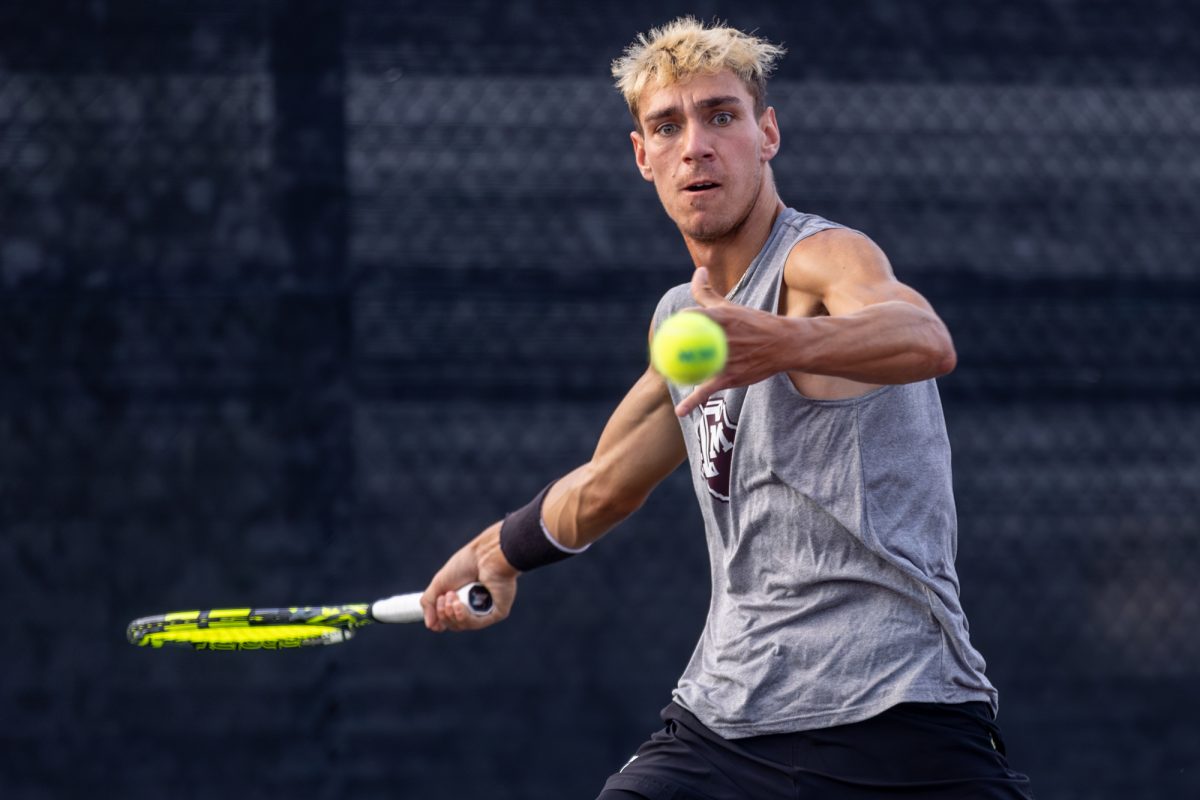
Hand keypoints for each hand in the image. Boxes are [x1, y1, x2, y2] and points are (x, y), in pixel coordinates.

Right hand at [421, 522, 518, 631]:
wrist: (485, 554)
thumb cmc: (466, 563)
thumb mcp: (440, 582)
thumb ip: (429, 603)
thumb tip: (430, 625)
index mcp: (463, 599)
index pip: (450, 620)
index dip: (440, 621)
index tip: (433, 619)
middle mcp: (476, 606)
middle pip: (454, 625)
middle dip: (443, 614)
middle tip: (444, 597)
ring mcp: (487, 610)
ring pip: (464, 625)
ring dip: (452, 613)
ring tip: (452, 595)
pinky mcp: (498, 612)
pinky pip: (477, 623)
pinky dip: (464, 616)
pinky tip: (459, 604)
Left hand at [674, 267, 797, 416]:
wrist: (786, 344)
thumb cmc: (756, 323)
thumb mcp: (732, 306)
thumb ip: (709, 292)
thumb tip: (698, 271)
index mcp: (723, 316)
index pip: (694, 315)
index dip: (679, 320)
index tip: (667, 326)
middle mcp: (724, 337)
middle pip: (691, 341)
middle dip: (672, 345)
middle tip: (659, 350)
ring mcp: (727, 358)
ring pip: (698, 367)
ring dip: (680, 372)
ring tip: (665, 376)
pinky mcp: (732, 377)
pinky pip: (708, 390)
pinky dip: (693, 402)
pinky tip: (680, 412)